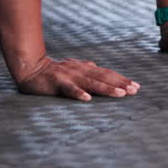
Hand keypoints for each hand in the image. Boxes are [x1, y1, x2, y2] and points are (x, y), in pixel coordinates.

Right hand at [15, 56, 139, 101]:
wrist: (31, 67)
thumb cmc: (54, 71)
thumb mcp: (74, 69)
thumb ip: (87, 70)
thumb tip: (100, 68)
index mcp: (85, 68)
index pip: (107, 73)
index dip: (121, 79)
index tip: (136, 86)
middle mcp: (80, 70)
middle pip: (104, 77)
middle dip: (120, 83)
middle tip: (134, 90)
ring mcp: (70, 76)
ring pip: (91, 83)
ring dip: (106, 88)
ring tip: (120, 94)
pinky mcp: (57, 83)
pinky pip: (69, 89)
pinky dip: (78, 93)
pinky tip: (87, 99)